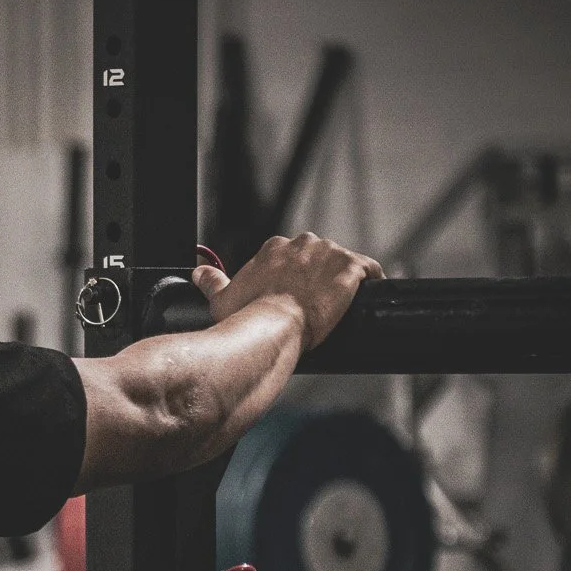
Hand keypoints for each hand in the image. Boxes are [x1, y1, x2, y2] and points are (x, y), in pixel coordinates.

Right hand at [191, 232, 380, 348]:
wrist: (273, 326)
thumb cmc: (247, 317)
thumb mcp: (223, 299)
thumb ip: (212, 282)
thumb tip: (199, 273)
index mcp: (274, 249)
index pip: (292, 255)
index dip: (296, 276)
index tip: (295, 293)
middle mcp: (302, 243)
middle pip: (319, 256)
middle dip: (320, 275)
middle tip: (316, 302)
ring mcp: (328, 252)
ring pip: (342, 262)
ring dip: (343, 278)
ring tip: (342, 303)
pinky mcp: (350, 265)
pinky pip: (369, 268)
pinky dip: (371, 280)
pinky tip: (368, 295)